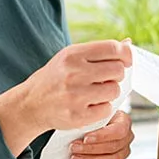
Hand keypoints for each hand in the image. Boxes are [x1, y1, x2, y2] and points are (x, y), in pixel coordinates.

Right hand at [0, 41, 131, 154]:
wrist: (30, 103)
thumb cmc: (55, 78)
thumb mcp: (70, 58)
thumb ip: (98, 51)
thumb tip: (128, 43)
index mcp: (73, 54)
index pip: (112, 48)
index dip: (126, 54)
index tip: (127, 60)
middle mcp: (74, 72)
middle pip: (117, 70)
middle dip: (116, 75)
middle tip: (105, 79)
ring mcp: (75, 95)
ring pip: (114, 90)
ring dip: (109, 92)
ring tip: (96, 93)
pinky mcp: (78, 115)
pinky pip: (107, 109)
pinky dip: (102, 108)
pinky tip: (90, 105)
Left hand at [71, 110, 132, 158]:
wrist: (89, 128)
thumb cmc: (91, 119)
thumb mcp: (91, 114)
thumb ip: (91, 117)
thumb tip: (82, 121)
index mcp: (123, 121)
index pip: (118, 131)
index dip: (102, 136)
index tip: (85, 138)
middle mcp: (126, 137)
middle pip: (113, 147)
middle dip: (90, 149)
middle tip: (74, 148)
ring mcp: (123, 153)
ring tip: (75, 158)